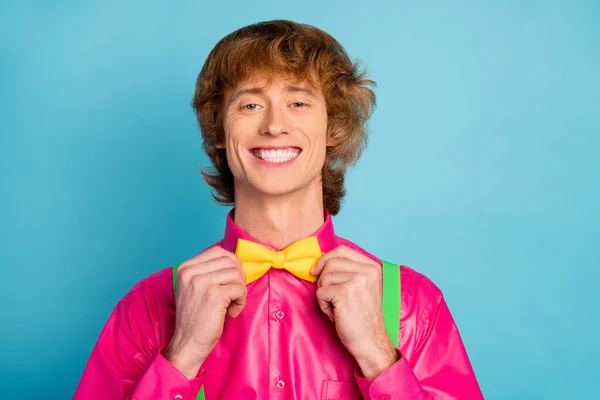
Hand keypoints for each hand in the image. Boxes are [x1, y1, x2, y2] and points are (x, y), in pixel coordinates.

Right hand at [164, 246, 246, 378]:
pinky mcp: (214, 295)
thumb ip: (208, 272)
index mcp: (185, 268)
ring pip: (237, 274)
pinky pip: (240, 289)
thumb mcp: (195, 288)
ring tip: (231, 304)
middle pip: (229, 260)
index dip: (231, 264)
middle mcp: (190, 272)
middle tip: (233, 294)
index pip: (217, 251)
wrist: (187, 343)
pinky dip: (240, 302)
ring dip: (240, 291)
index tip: (230, 281)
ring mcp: (201, 282)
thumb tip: (235, 260)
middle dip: (238, 277)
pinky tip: (231, 313)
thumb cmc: (196, 317)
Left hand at [311, 245, 398, 378]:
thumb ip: (350, 272)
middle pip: (330, 263)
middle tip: (329, 297)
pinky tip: (335, 315)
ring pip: (323, 277)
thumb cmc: (364, 318)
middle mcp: (367, 271)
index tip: (316, 271)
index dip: (325, 258)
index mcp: (373, 267)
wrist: (371, 342)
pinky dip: (323, 305)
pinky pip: (320, 292)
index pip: (342, 250)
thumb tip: (322, 262)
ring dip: (324, 295)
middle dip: (323, 280)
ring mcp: (357, 281)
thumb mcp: (363, 288)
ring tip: (336, 308)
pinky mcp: (346, 293)